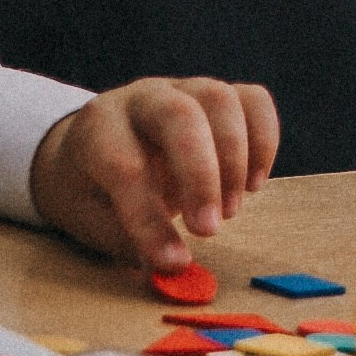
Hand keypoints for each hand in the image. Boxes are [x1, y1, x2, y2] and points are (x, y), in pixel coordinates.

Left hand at [28, 76, 279, 266]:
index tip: (173, 262)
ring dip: (234, 160)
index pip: (124, 164)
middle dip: (201, 175)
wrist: (95, 146)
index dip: (149, 217)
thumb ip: (128, 240)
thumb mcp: (91, 219)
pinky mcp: (216, 97)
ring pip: (220, 100)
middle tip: (210, 230)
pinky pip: (253, 100)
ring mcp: (182, 90)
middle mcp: (141, 98)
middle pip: (178, 114)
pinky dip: (264, 140)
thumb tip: (174, 265)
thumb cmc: (94, 189)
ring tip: (231, 212)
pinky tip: (254, 183)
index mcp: (98, 127)